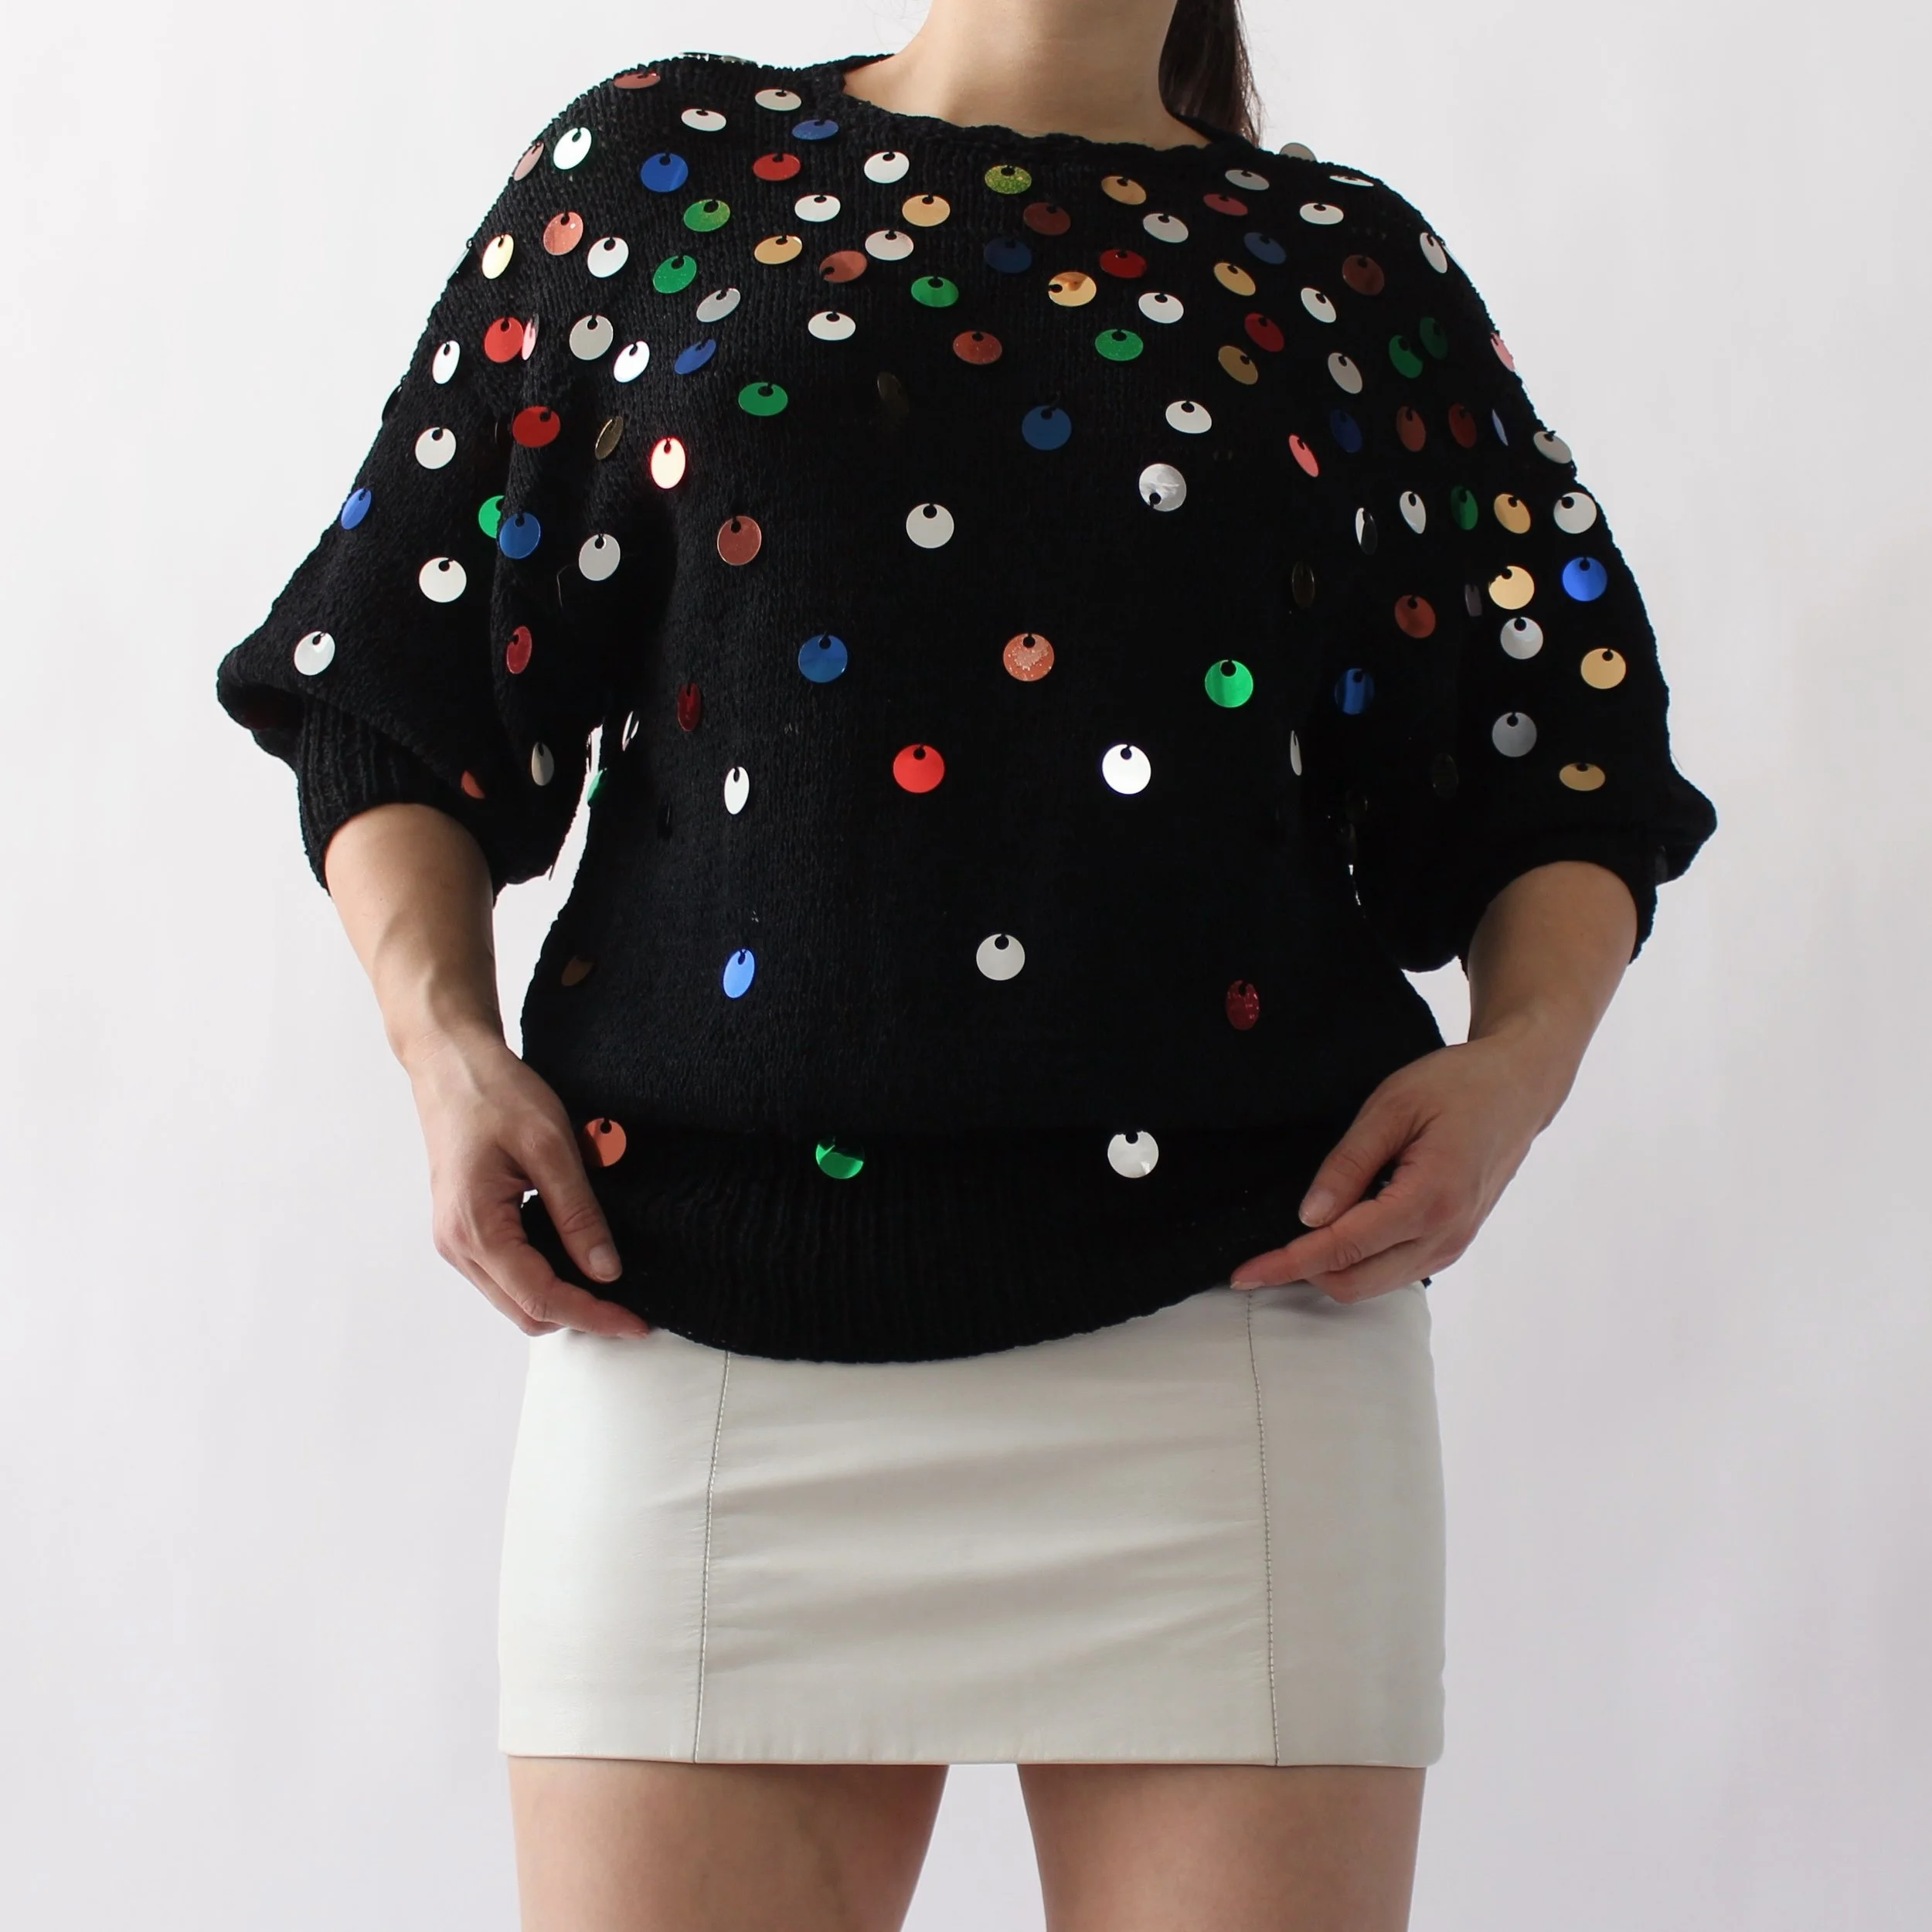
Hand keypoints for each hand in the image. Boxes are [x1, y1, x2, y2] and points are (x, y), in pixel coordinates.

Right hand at [405, 1024, 650, 1337]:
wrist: (451, 1064)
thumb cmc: (495, 1094)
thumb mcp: (551, 1147)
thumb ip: (578, 1214)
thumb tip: (606, 1271)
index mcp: (476, 1229)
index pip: (541, 1299)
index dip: (594, 1316)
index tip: (637, 1323)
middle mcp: (458, 1245)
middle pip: (526, 1312)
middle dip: (580, 1316)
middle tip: (631, 1310)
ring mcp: (457, 1240)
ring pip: (515, 1299)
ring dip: (561, 1301)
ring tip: (610, 1288)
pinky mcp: (465, 1228)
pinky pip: (506, 1274)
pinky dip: (543, 1279)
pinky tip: (576, 1262)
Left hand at [1227, 1023, 1567, 1302]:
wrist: (1520, 1088)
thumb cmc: (1458, 1085)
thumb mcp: (1393, 1107)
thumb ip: (1349, 1164)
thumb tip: (1309, 1217)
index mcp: (1429, 1199)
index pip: (1342, 1248)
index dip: (1287, 1263)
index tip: (1243, 1273)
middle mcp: (1445, 1235)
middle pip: (1354, 1282)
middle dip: (1300, 1274)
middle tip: (1256, 1257)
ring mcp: (1452, 1244)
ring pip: (1374, 1284)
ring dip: (1328, 1271)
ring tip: (1290, 1243)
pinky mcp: (1452, 1241)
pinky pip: (1394, 1270)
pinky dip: (1357, 1263)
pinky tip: (1335, 1232)